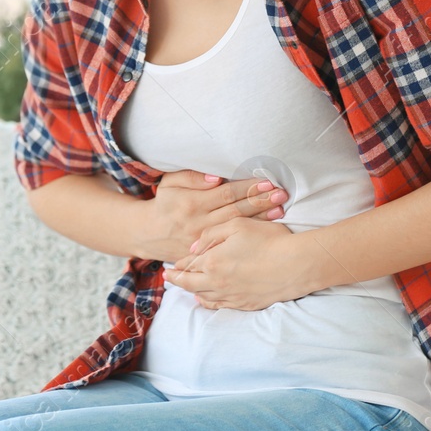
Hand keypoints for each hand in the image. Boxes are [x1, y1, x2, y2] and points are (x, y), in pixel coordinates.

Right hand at [143, 169, 286, 263]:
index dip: (247, 188)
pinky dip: (249, 235)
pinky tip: (265, 230)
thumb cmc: (164, 203)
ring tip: (280, 209)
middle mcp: (200, 223)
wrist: (149, 234)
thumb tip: (217, 178)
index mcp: (192, 203)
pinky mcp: (206, 253)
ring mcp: (204, 241)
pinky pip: (230, 243)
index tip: (267, 182)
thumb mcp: (170, 183)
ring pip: (236, 227)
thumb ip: (192, 177)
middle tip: (281, 194)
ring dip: (260, 218)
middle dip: (260, 201)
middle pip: (236, 210)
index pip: (226, 193)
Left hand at [163, 215, 315, 310]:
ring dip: (191, 292)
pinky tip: (205, 299)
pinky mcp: (245, 304)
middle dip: (177, 280)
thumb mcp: (237, 225)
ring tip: (185, 288)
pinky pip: (220, 306)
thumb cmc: (269, 240)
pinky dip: (208, 302)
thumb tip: (194, 248)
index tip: (171, 265)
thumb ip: (211, 235)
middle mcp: (218, 283)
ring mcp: (232, 296)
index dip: (178, 265)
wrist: (296, 265)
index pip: (188, 265)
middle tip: (168, 278)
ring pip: (203, 297)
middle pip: (190, 284)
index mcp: (212, 262)